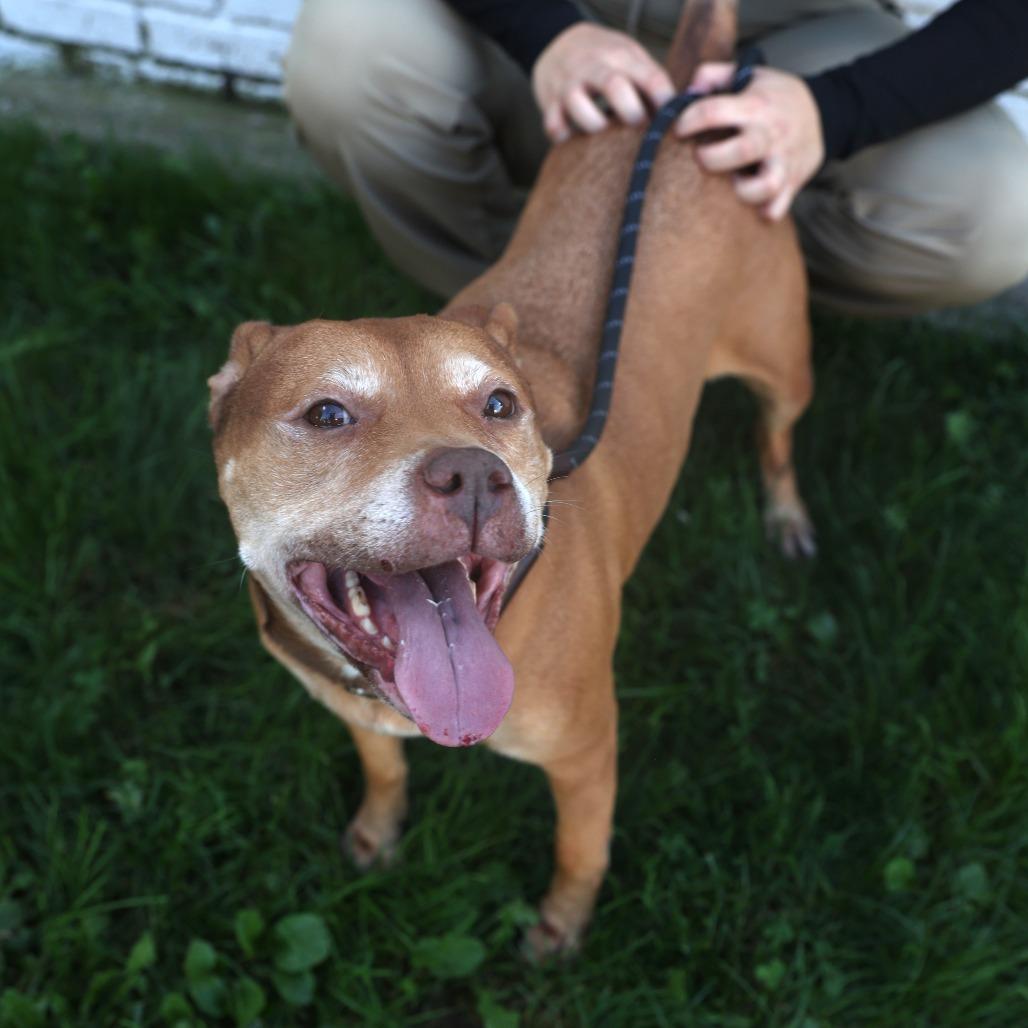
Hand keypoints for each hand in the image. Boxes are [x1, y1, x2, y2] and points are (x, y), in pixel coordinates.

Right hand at [533, 23, 674, 142]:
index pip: (649, 76)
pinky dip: (562, 134)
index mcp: (620, 56)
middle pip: (614, 87)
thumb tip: (681, 110)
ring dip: (594, 124)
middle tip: (638, 128)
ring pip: (579, 104)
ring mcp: (569, 83)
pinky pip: (553, 123)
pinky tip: (572, 137)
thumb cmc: (603, 60)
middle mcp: (593, 66)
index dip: (663, 101)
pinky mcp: (549, 101)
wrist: (558, 42)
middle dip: (631, 113)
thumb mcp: (629, 58)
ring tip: (603, 131)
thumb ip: (651, 81)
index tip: (672, 122)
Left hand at [675, 63, 824, 220]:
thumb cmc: (774, 97)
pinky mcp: (792, 183)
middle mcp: (771, 134)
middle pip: (742, 150)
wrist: (824, 113)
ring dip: (742, 190)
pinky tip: (753, 203)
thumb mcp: (749, 74)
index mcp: (756, 105)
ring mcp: (784, 161)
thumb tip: (687, 94)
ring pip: (765, 186)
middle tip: (702, 157)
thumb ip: (713, 76)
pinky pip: (777, 208)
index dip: (688, 121)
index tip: (679, 129)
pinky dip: (763, 211)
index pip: (713, 111)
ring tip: (734, 180)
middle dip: (713, 158)